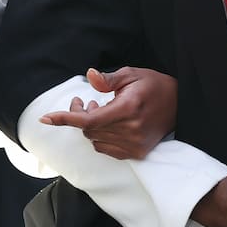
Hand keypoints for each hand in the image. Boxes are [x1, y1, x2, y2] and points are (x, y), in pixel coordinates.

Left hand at [39, 66, 178, 160]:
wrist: (181, 104)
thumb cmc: (154, 85)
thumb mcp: (132, 74)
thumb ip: (108, 79)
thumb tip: (89, 76)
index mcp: (129, 108)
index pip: (89, 120)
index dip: (65, 119)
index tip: (45, 118)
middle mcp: (132, 129)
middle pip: (89, 130)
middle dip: (79, 115)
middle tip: (84, 101)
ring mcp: (135, 144)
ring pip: (95, 140)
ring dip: (90, 126)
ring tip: (99, 110)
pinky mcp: (138, 152)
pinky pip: (106, 149)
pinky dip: (100, 137)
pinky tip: (108, 124)